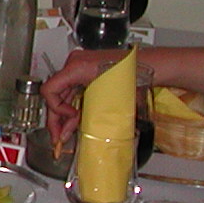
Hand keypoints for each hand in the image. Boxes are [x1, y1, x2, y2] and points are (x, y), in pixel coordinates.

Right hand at [42, 46, 203, 146]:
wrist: (153, 66)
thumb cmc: (134, 78)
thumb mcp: (106, 101)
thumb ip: (84, 117)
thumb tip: (68, 133)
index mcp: (77, 67)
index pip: (50, 90)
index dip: (56, 110)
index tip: (70, 120)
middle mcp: (75, 64)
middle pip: (55, 94)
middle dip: (56, 118)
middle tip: (58, 137)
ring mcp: (81, 67)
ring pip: (65, 95)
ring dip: (65, 115)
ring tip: (67, 134)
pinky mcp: (88, 73)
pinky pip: (75, 92)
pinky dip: (75, 107)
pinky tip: (76, 122)